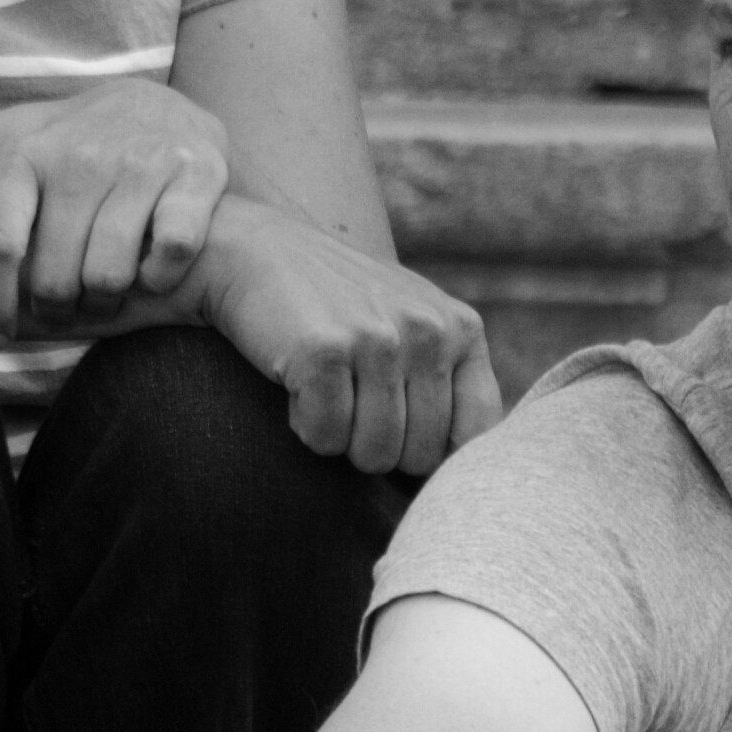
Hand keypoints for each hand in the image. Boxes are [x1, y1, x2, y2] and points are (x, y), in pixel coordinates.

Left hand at [0, 85, 231, 337]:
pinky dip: (157, 277)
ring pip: (108, 275)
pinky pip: (167, 255)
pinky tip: (149, 272)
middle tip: (60, 307)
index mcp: (24, 155)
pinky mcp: (193, 174)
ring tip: (101, 292)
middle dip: (52, 309)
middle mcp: (78, 157)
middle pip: (52, 277)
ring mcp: (138, 163)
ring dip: (102, 301)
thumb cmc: (63, 138)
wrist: (160, 103)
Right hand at [195, 205, 507, 477]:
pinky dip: (303, 425)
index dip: (434, 455)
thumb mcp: (412, 327)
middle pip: (419, 458)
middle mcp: (429, 331)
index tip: (399, 435)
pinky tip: (297, 380)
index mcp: (461, 329)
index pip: (475, 436)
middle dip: (377, 446)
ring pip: (372, 455)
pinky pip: (325, 438)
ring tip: (325, 387)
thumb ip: (448, 385)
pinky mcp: (325, 351)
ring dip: (338, 438)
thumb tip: (464, 479)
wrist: (256, 251)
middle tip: (349, 399)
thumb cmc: (336, 306)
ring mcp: (379, 339)